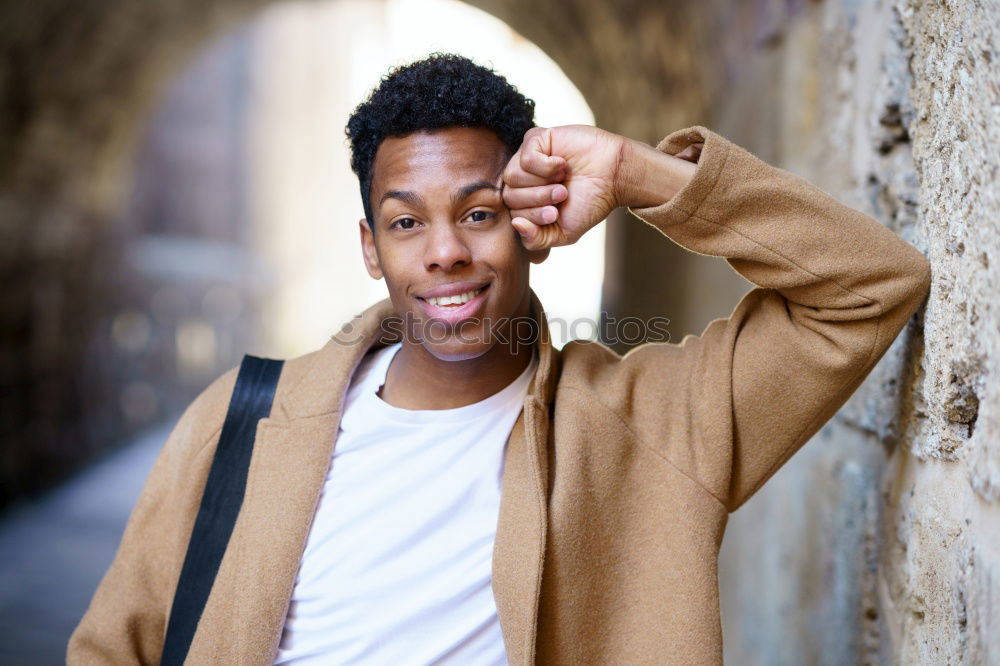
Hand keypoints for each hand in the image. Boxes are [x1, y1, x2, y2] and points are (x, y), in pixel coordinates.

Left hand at [501, 125, 625, 250]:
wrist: (614, 177)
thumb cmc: (589, 203)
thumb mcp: (563, 233)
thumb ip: (536, 239)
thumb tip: (515, 224)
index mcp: (526, 202)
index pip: (513, 213)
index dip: (532, 216)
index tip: (555, 214)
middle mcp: (522, 180)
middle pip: (510, 195)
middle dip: (538, 200)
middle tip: (562, 195)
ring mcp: (527, 159)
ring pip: (513, 176)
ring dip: (542, 184)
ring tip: (562, 181)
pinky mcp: (536, 140)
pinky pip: (525, 158)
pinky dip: (545, 166)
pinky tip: (562, 165)